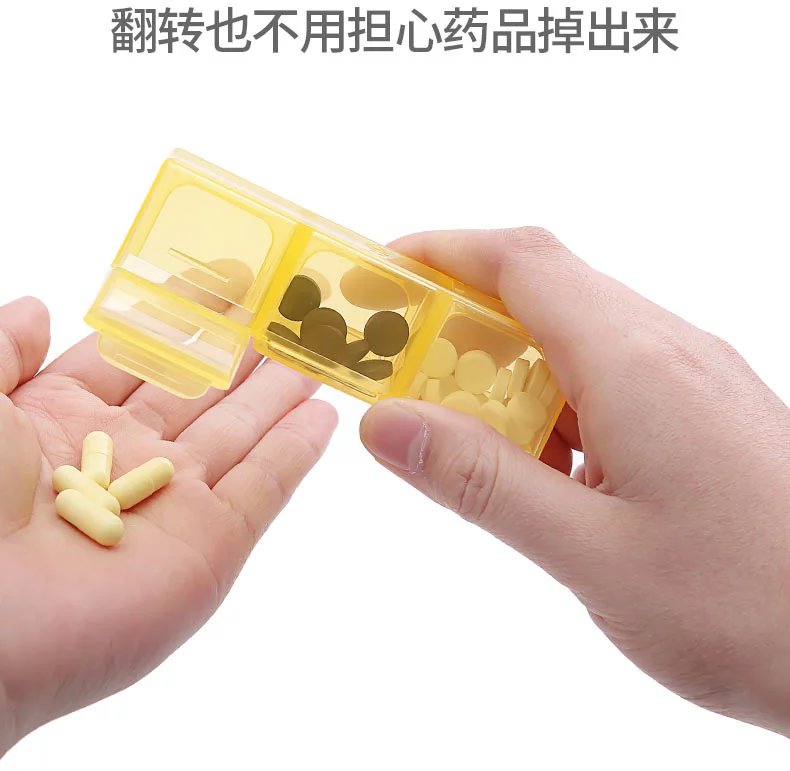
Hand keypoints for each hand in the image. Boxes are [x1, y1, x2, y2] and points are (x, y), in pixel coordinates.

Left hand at [0, 297, 336, 754]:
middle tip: (286, 309)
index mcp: (61, 421)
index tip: (225, 279)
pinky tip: (322, 414)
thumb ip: (1, 350)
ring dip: (276, 392)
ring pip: (240, 432)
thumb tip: (38, 307)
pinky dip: (296, 451)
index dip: (182, 314)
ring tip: (314, 351)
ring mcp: (171, 504)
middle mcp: (123, 459)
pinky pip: (265, 487)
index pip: (139, 353)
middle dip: (240, 350)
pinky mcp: (210, 546)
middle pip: (199, 391)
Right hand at [360, 228, 789, 734]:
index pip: (521, 263)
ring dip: (507, 363)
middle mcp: (667, 350)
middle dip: (461, 312)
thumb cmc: (749, 608)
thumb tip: (386, 424)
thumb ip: (480, 483)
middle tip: (399, 359)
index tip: (382, 272)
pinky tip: (538, 462)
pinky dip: (553, 399)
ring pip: (576, 336)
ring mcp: (692, 378)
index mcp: (634, 364)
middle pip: (545, 291)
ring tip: (457, 421)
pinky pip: (611, 378)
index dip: (443, 252)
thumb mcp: (589, 554)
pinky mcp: (704, 412)